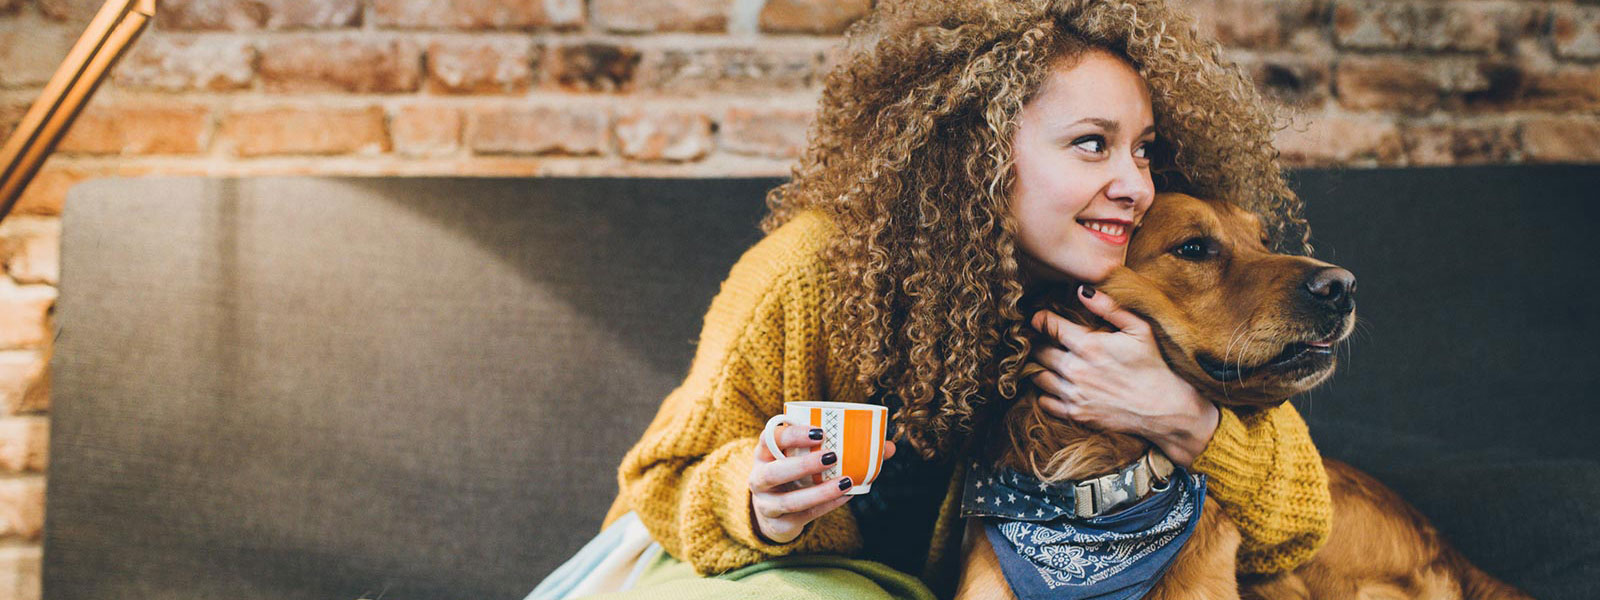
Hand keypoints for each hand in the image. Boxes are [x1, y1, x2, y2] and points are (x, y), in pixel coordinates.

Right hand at [747, 424, 896, 543]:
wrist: (772, 510)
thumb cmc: (796, 473)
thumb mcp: (805, 456)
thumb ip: (840, 445)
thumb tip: (888, 447)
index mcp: (763, 453)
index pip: (769, 439)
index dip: (791, 434)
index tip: (819, 431)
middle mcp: (759, 478)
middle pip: (774, 472)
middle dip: (803, 464)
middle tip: (832, 456)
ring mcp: (766, 504)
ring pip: (789, 500)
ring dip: (819, 492)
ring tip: (846, 482)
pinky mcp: (779, 524)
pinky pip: (804, 516)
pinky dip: (827, 506)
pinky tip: (846, 496)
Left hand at [1027, 284, 1218, 466]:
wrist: (1163, 408)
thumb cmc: (1152, 365)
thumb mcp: (1139, 329)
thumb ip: (1109, 307)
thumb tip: (1082, 290)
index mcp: (1089, 345)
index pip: (1048, 325)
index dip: (1040, 319)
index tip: (1040, 318)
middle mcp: (1076, 369)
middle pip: (1038, 350)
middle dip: (1038, 342)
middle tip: (1043, 339)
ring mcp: (1074, 394)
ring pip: (1037, 375)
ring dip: (1039, 366)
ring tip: (1048, 361)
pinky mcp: (1075, 414)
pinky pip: (1045, 401)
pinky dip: (1045, 393)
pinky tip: (1056, 385)